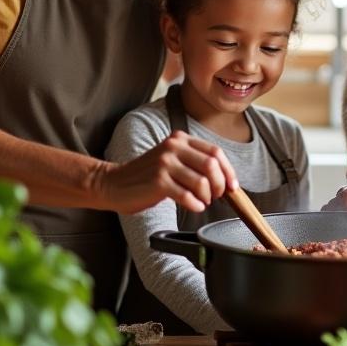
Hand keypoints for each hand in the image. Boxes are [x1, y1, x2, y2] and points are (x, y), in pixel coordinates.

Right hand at [107, 131, 238, 213]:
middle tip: (217, 196)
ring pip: (202, 181)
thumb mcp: (172, 161)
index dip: (228, 171)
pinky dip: (196, 204)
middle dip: (220, 185)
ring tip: (202, 201)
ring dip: (207, 197)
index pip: (215, 152)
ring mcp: (165, 163)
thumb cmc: (146, 176)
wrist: (114, 183)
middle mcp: (173, 147)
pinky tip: (194, 206)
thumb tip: (225, 180)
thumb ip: (194, 164)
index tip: (233, 186)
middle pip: (212, 165)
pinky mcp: (158, 181)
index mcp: (180, 139)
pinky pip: (187, 195)